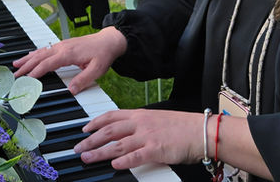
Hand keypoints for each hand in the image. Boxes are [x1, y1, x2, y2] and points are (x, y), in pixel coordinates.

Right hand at [12, 27, 126, 94]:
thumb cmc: (103, 54)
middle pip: (40, 57)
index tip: (26, 78)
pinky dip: (35, 53)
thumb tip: (71, 90)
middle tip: (15, 74)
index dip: (36, 71)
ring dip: (27, 58)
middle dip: (26, 65)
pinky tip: (30, 56)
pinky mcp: (63, 45)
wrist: (109, 41)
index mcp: (68, 54)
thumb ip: (83, 80)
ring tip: (16, 64)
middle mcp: (62, 48)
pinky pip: (45, 49)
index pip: (48, 63)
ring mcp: (61, 45)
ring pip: (40, 52)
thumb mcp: (97, 70)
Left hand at [75, 109, 201, 169]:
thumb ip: (140, 125)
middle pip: (108, 131)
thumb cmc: (181, 127)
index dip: (95, 122)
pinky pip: (135, 156)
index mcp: (139, 115)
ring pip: (116, 144)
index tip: (84, 129)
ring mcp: (147, 136)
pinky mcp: (155, 150)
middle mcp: (140, 124)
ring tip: (87, 157)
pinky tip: (113, 165)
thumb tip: (127, 133)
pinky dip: (122, 161)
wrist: (201, 131)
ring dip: (99, 152)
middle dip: (90, 139)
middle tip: (78, 147)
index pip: (111, 116)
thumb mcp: (156, 120)